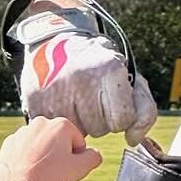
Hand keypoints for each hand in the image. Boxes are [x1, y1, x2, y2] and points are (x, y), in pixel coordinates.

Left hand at [0, 116, 102, 180]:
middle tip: (53, 170)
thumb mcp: (80, 169)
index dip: (75, 157)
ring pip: (42, 144)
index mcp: (61, 125)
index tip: (65, 167)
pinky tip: (28, 169)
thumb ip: (94, 157)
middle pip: (60, 140)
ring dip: (44, 155)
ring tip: (40, 171)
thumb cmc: (47, 177)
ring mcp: (24, 131)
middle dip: (59, 154)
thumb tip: (94, 153)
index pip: (78, 142)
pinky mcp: (11, 141)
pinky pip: (26, 149)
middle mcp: (41, 122)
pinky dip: (29, 157)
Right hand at [13, 7, 156, 145]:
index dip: (121, 115)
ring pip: (78, 132)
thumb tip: (133, 140)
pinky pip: (56, 130)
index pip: (123, 121)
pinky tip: (61, 101)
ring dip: (81, 122)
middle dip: (100, 119)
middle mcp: (82, 79)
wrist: (57, 40)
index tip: (114, 102)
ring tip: (77, 98)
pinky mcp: (35, 100)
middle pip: (100, 129)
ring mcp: (55, 91)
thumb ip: (144, 110)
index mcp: (109, 70)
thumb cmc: (100, 64)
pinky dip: (61, 120)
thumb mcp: (130, 78)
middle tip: (92, 97)